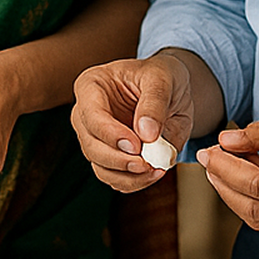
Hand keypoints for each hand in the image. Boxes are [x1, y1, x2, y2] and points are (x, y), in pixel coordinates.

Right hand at [71, 54, 195, 191]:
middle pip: (91, 146)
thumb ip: (155, 103)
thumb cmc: (162, 76)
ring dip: (128, 176)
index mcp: (91, 86)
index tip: (137, 146)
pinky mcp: (109, 158)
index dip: (112, 134)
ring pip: (101, 167)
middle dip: (119, 160)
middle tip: (147, 164)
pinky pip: (115, 178)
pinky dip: (134, 182)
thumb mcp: (162, 79)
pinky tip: (154, 173)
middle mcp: (86, 114)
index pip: (92, 116)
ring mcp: (95, 138)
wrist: (172, 91)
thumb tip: (146, 134)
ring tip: (156, 170)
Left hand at [198, 93, 258, 232]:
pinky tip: (253, 173)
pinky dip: (255, 201)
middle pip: (255, 210)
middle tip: (211, 158)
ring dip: (236, 195)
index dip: (225, 170)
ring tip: (232, 162)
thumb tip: (226, 142)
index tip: (209, 151)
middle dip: (223, 185)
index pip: (258, 186)